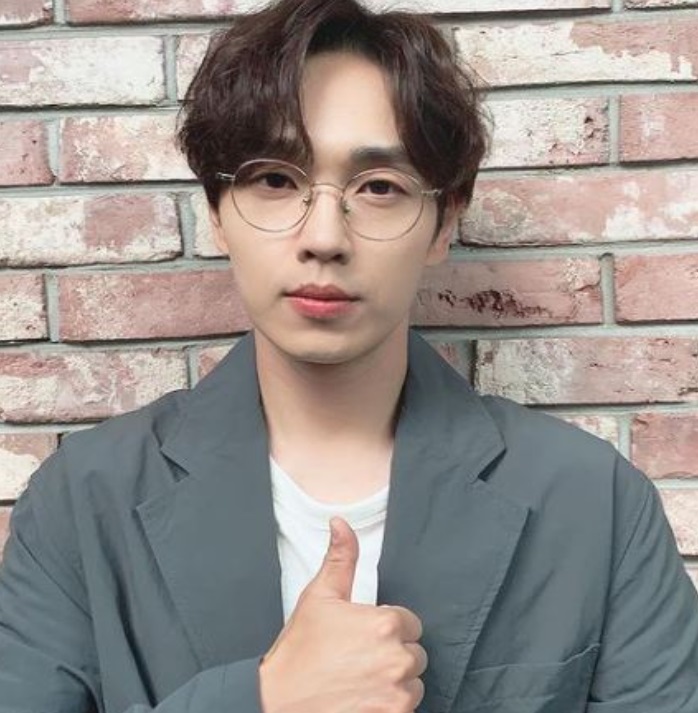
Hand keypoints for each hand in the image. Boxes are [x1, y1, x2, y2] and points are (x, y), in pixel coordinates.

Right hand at [259, 517, 426, 712]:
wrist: (277, 704)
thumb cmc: (298, 652)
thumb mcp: (318, 597)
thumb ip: (340, 558)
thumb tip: (341, 523)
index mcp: (384, 624)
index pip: (409, 623)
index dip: (386, 629)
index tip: (363, 638)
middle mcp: (396, 659)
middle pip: (414, 655)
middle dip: (392, 656)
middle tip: (358, 661)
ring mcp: (397, 695)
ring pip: (413, 684)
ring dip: (394, 685)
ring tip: (359, 682)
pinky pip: (407, 710)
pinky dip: (389, 707)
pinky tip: (363, 701)